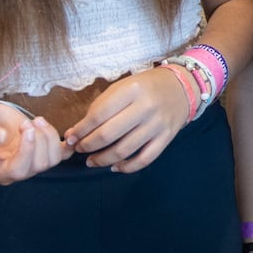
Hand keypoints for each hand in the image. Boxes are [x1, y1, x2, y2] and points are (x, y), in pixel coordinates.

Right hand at [0, 103, 71, 184]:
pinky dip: (66, 146)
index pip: (16, 171)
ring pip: (50, 160)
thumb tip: (0, 137)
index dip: (26, 151)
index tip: (27, 128)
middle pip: (36, 167)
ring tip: (37, 120)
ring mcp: (25, 160)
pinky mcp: (36, 149)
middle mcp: (10, 170)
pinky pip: (58, 154)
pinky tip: (65, 134)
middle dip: (39, 142)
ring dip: (49, 138)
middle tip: (30, 121)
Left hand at [63, 66, 190, 171]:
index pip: (99, 114)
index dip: (80, 130)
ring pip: (124, 150)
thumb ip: (101, 106)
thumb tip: (77, 132)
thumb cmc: (146, 86)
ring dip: (103, 160)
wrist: (181, 86)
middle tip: (80, 149)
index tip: (70, 139)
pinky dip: (127, 167)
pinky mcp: (166, 138)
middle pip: (109, 134)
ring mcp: (157, 124)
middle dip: (88, 146)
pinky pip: (144, 159)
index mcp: (131, 89)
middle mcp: (145, 107)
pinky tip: (115, 167)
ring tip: (92, 161)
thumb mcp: (123, 85)